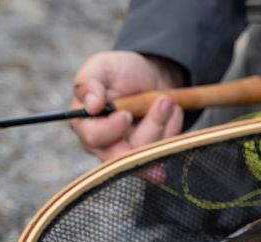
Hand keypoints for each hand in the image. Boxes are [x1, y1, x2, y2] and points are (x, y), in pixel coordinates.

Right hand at [70, 51, 185, 160]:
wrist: (149, 76)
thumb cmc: (120, 72)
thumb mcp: (101, 67)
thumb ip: (89, 82)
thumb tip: (91, 106)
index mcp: (86, 124)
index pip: (93, 138)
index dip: (110, 129)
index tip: (126, 114)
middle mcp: (104, 145)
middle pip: (124, 154)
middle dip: (149, 128)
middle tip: (164, 101)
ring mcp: (129, 153)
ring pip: (147, 154)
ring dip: (163, 124)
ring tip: (168, 100)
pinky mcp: (150, 155)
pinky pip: (164, 153)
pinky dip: (173, 129)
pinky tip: (174, 111)